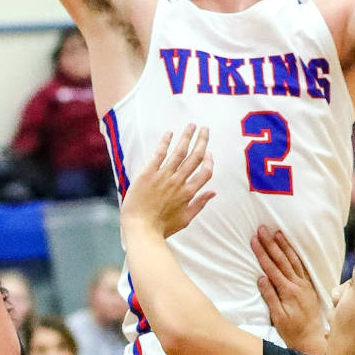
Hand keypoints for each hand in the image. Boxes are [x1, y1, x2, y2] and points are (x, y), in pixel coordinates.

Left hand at [120, 125, 213, 240]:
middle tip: (205, 129)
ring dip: (187, 137)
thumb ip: (200, 204)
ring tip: (192, 125)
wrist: (141, 228)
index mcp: (189, 193)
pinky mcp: (149, 173)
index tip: (208, 153)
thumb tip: (213, 192)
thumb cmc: (162, 227)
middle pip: (195, 157)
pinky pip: (159, 154)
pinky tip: (170, 133)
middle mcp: (179, 182)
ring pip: (179, 152)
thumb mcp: (186, 219)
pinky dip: (166, 142)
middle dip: (201, 141)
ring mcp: (164, 176)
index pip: (205, 172)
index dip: (209, 161)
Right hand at [252, 225, 325, 351]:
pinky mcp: (308, 287)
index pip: (272, 267)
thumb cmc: (292, 330)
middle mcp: (298, 284)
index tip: (254, 239)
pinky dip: (296, 255)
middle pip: (282, 259)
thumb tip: (261, 278)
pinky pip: (302, 267)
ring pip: (293, 260)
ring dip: (284, 245)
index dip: (262, 252)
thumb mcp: (277, 316)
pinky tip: (291, 248)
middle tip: (263, 229)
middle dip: (271, 243)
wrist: (311, 338)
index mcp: (288, 291)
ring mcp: (304, 284)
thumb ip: (270, 296)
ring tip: (277, 232)